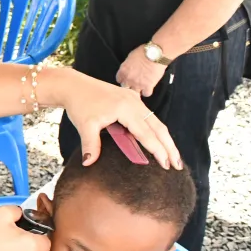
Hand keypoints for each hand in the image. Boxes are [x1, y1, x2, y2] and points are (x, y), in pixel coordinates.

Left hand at [60, 68, 182, 168]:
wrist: (74, 85)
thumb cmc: (79, 104)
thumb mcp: (84, 126)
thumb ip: (90, 145)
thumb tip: (88, 163)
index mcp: (126, 108)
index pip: (146, 134)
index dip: (157, 150)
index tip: (166, 164)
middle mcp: (134, 102)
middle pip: (158, 127)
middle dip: (169, 147)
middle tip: (177, 164)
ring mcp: (134, 99)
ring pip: (155, 122)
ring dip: (164, 139)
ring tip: (172, 156)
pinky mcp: (131, 99)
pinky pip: (148, 116)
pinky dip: (155, 130)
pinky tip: (157, 140)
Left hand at [115, 46, 167, 96]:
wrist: (155, 54)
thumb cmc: (144, 52)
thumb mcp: (130, 56)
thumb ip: (127, 65)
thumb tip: (129, 68)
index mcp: (123, 71)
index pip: (119, 80)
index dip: (124, 79)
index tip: (127, 78)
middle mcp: (128, 79)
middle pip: (125, 87)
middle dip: (129, 85)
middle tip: (135, 82)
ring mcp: (138, 84)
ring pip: (134, 92)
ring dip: (138, 89)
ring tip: (142, 86)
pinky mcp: (148, 86)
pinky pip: (146, 94)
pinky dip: (147, 91)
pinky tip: (149, 88)